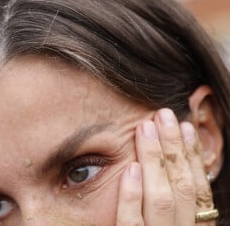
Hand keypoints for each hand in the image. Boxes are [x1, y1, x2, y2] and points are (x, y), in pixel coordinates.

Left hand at [116, 108, 215, 225]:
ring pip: (161, 200)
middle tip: (163, 114)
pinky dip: (133, 196)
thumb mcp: (174, 221)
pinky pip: (132, 223)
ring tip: (145, 128)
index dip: (192, 155)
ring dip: (154, 159)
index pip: (198, 187)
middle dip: (174, 147)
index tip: (186, 126)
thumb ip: (174, 199)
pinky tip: (131, 168)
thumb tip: (173, 157)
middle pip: (181, 186)